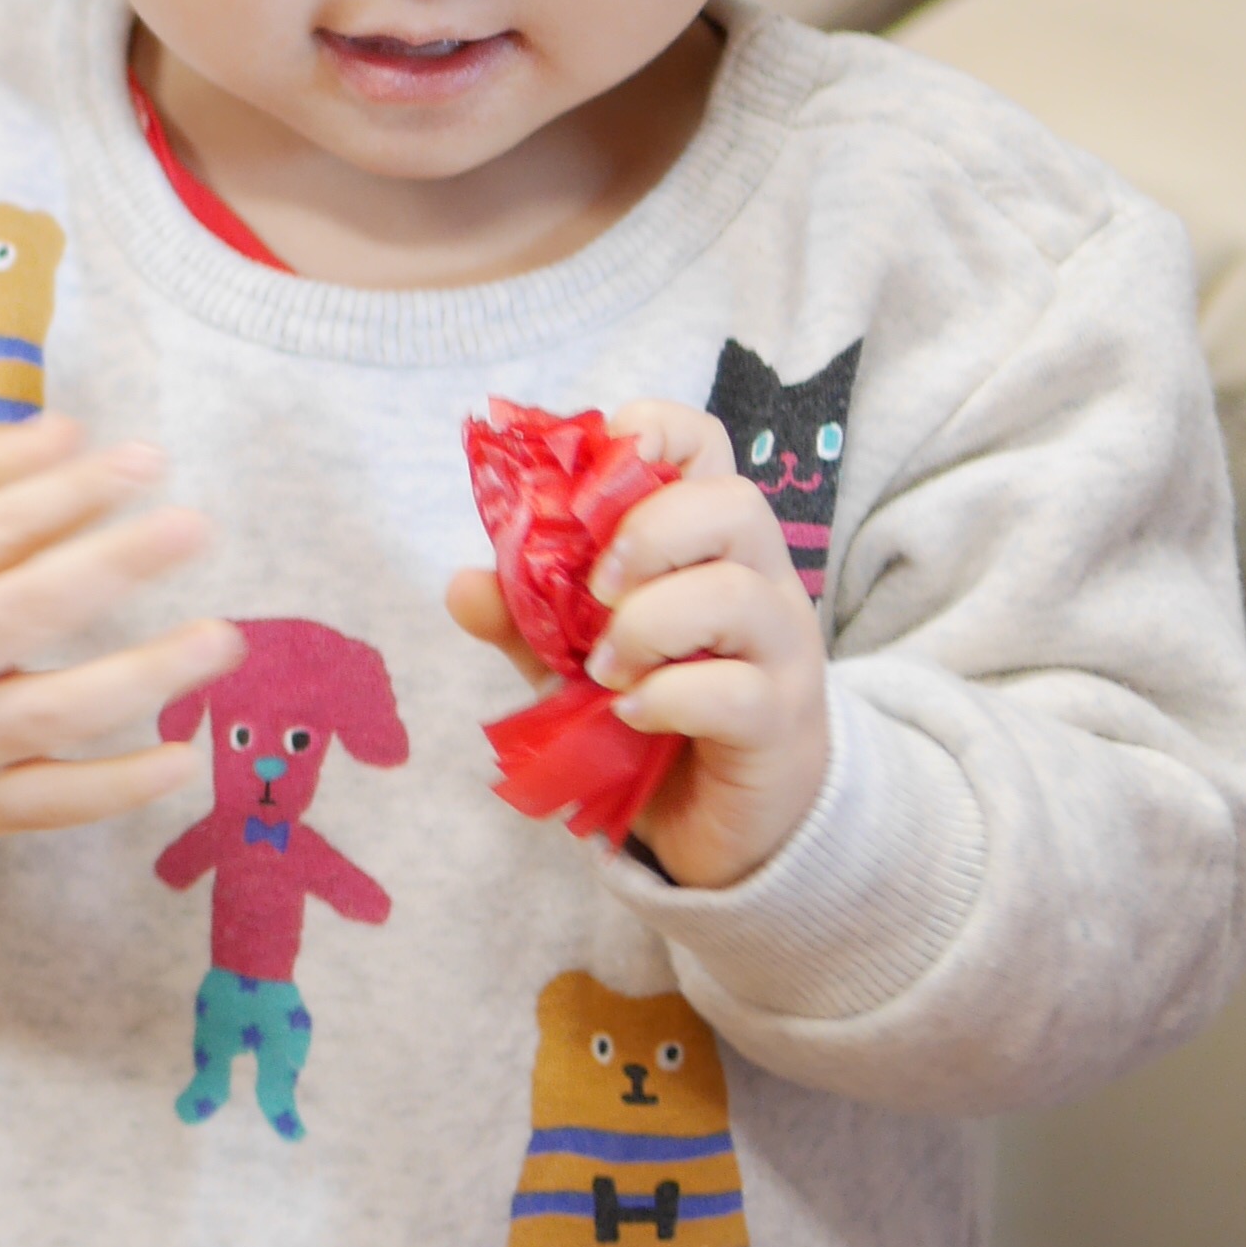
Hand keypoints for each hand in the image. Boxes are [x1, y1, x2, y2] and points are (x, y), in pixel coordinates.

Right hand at [0, 415, 233, 844]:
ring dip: (147, 675)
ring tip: (222, 639)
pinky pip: (54, 802)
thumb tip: (73, 432)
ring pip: (56, 710)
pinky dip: (120, 788)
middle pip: (30, 608)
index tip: (150, 461)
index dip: (76, 490)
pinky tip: (183, 758)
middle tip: (195, 526)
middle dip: (117, 563)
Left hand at [442, 397, 829, 889]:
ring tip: (603, 668)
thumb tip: (462, 583)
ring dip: (646, 624)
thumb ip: (525, 616)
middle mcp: (761, 578)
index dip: (651, 429)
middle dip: (646, 533)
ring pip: (734, 594)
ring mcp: (783, 648)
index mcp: (710, 541)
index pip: (703, 442)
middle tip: (595, 590)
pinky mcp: (781, 720)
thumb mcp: (575, 656)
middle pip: (733, 502)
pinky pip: (732, 690)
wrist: (731, 816)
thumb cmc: (661, 707)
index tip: (595, 474)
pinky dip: (665, 697)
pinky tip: (629, 714)